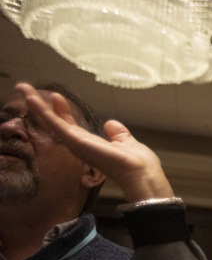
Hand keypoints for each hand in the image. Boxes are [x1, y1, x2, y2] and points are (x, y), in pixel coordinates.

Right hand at [16, 83, 174, 202]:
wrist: (140, 172)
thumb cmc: (137, 163)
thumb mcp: (126, 142)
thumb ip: (117, 133)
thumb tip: (110, 124)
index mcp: (92, 145)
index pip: (72, 126)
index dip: (63, 112)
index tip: (56, 98)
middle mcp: (80, 145)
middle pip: (56, 123)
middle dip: (42, 107)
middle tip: (27, 90)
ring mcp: (75, 143)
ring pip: (50, 121)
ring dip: (36, 105)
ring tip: (23, 88)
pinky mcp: (74, 140)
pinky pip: (54, 122)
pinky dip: (42, 109)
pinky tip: (31, 97)